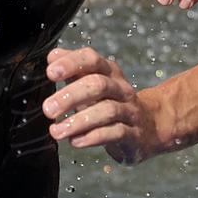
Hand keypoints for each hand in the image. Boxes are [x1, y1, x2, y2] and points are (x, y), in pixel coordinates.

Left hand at [44, 47, 164, 162]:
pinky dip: (93, 137)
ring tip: (56, 131)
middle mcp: (121, 88)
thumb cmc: (111, 102)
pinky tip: (75, 141)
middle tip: (48, 109)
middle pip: (98, 85)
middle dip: (70, 96)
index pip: (92, 59)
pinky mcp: (134, 134)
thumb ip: (74, 70)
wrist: (149, 126)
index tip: (50, 73)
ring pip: (107, 111)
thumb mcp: (93, 82)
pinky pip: (116, 133)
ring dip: (78, 121)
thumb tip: (53, 56)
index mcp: (109, 71)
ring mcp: (130, 111)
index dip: (71, 64)